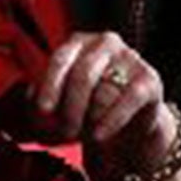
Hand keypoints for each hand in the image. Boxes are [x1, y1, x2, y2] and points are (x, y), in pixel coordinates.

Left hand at [33, 32, 175, 175]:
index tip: (43, 111)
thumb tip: (31, 102)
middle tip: (65, 134)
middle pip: (82, 75)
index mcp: (77, 43)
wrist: (129, 123)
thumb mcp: (58, 106)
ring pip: (104, 90)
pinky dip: (112, 120)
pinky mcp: (149, 78)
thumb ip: (40, 104)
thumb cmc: (86, 111)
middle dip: (70, 109)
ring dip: (90, 120)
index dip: (50, 86)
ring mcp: (129, 57)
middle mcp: (105, 42)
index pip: (60, 59)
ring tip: (83, 138)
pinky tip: (99, 136)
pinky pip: (129, 98)